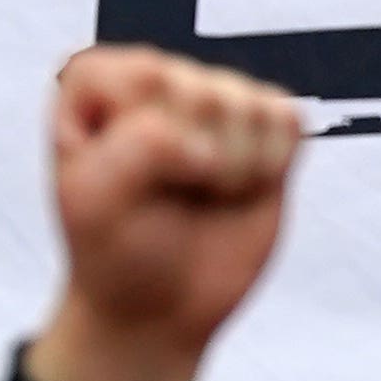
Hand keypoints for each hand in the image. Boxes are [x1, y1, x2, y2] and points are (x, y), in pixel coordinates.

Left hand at [19, 43, 300, 380]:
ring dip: (234, 169)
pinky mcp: (264, 127)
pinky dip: (272, 165)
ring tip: (203, 193)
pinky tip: (239, 188)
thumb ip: (138, 147)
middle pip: (206, 92)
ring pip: (252, 106)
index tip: (124, 178)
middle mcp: (159, 79)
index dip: (146, 134)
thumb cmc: (113, 248)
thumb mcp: (92, 199)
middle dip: (195, 160)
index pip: (143, 74)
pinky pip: (288, 119)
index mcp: (98, 82)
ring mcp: (215, 99)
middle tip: (169, 194)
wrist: (158, 306)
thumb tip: (210, 144)